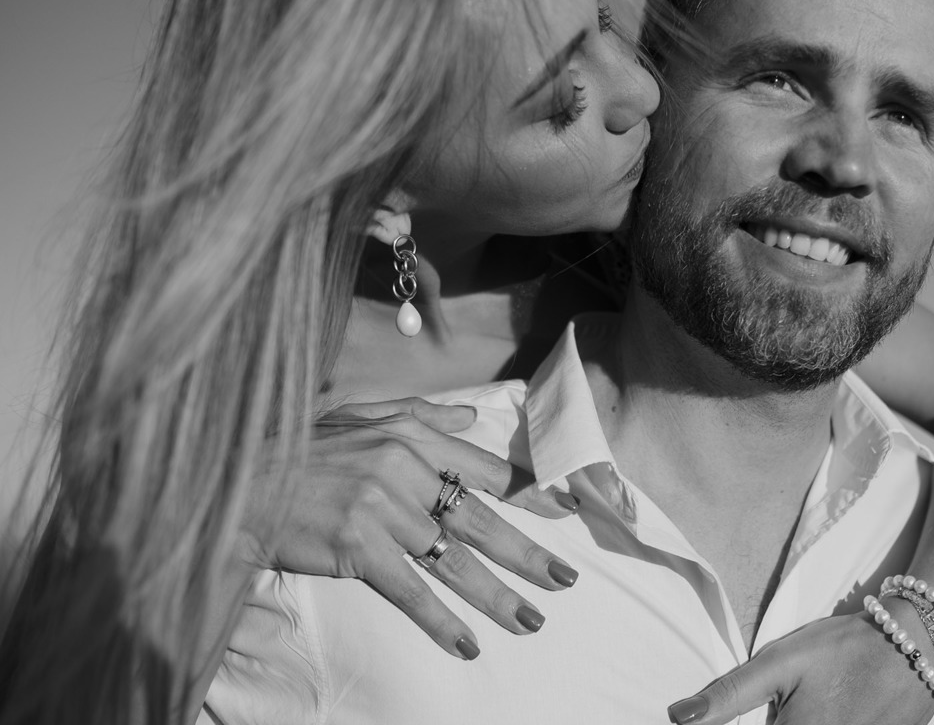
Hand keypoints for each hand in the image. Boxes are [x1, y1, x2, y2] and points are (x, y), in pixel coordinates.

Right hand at [238, 397, 581, 660]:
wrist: (239, 483)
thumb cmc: (303, 449)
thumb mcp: (363, 416)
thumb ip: (423, 414)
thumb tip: (473, 415)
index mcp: (411, 434)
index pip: (484, 468)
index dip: (529, 494)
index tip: (565, 513)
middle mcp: (404, 468)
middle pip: (481, 519)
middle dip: (528, 554)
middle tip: (567, 578)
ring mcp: (383, 509)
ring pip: (455, 560)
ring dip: (498, 595)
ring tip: (532, 620)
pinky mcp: (359, 548)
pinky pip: (412, 591)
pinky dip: (441, 622)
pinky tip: (467, 645)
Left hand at [666, 608, 933, 724]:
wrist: (916, 646)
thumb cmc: (842, 649)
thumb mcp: (779, 662)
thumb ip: (728, 695)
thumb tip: (676, 717)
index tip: (738, 713)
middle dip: (772, 722)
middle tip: (790, 700)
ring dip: (796, 719)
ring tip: (810, 700)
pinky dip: (822, 724)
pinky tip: (824, 709)